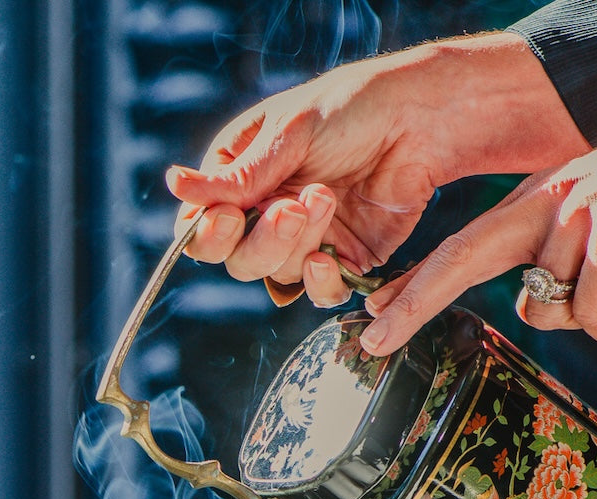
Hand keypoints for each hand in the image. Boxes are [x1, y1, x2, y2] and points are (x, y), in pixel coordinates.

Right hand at [165, 32, 587, 306]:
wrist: (423, 119)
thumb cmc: (353, 108)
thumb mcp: (288, 135)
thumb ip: (236, 176)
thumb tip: (173, 185)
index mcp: (241, 177)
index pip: (203, 227)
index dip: (210, 234)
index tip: (229, 218)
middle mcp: (266, 213)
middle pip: (237, 260)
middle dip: (263, 238)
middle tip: (292, 205)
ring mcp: (304, 240)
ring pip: (275, 276)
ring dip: (296, 246)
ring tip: (325, 199)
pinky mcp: (343, 260)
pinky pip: (318, 291)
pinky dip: (321, 282)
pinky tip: (331, 257)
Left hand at [361, 106, 596, 352]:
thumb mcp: (589, 226)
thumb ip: (552, 264)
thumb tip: (535, 313)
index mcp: (532, 202)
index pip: (457, 245)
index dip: (412, 280)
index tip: (370, 311)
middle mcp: (543, 203)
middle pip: (459, 260)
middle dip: (411, 304)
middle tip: (373, 340)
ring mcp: (575, 217)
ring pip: (543, 306)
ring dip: (581, 323)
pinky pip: (588, 312)